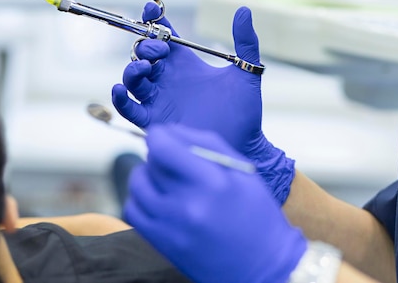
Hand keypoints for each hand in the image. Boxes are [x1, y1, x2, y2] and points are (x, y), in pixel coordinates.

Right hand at [111, 1, 293, 202]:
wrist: (243, 145)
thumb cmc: (245, 112)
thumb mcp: (246, 72)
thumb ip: (245, 42)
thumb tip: (244, 10)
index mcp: (186, 64)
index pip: (163, 34)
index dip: (154, 19)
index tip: (152, 7)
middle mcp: (168, 79)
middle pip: (143, 54)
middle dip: (146, 46)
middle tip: (160, 50)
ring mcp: (158, 99)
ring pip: (132, 78)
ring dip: (132, 69)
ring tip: (145, 68)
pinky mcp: (153, 120)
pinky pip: (129, 108)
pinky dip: (120, 98)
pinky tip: (120, 89)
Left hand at [124, 124, 306, 282]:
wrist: (264, 268)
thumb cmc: (257, 214)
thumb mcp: (242, 170)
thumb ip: (205, 143)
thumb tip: (169, 130)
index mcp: (212, 183)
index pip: (161, 146)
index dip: (158, 135)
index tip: (164, 136)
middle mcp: (188, 205)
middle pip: (151, 163)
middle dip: (160, 156)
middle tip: (176, 163)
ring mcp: (171, 227)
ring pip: (138, 185)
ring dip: (147, 176)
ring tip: (167, 181)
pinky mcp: (162, 244)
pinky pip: (133, 210)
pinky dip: (140, 199)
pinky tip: (159, 200)